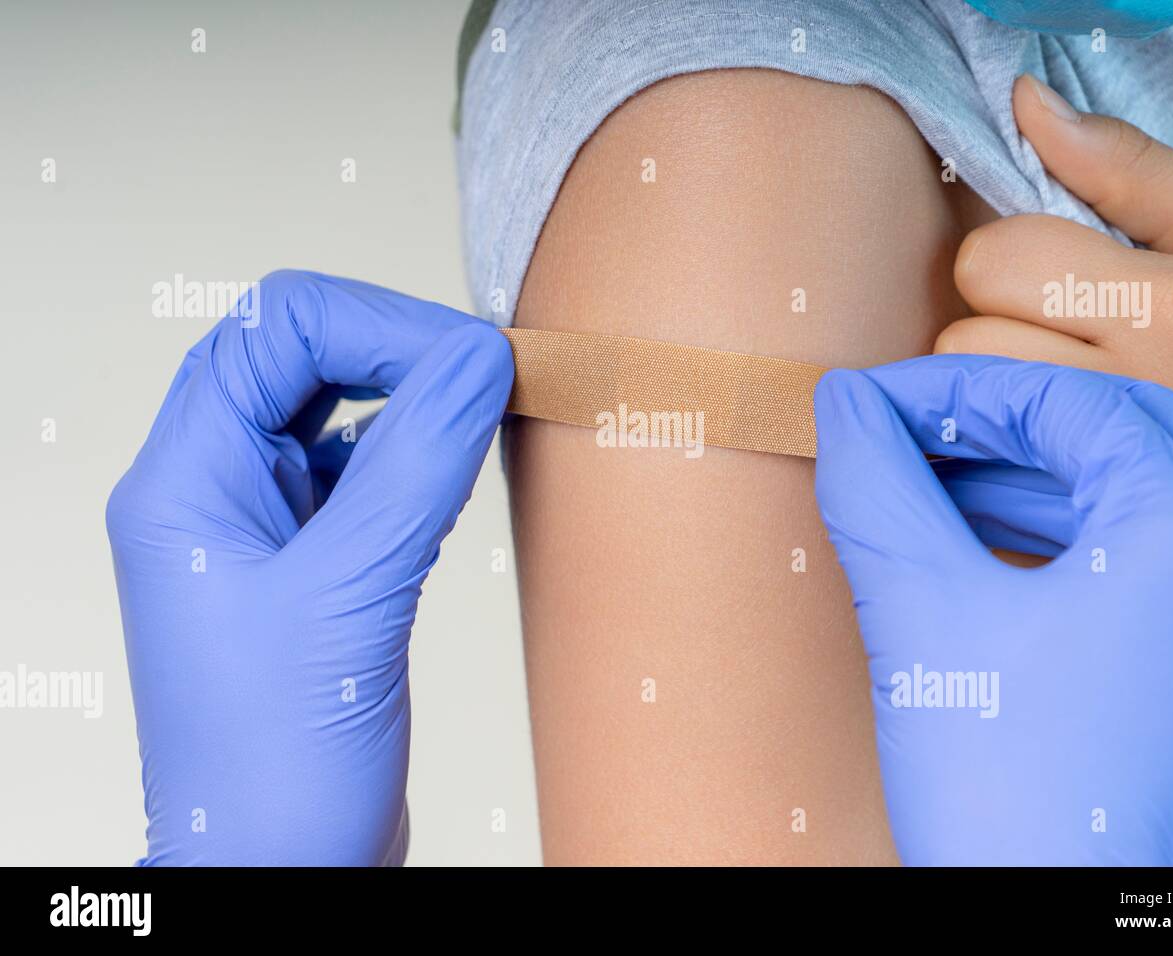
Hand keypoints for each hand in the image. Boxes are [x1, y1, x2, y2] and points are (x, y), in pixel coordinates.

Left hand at [107, 271, 512, 864]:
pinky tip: (457, 466)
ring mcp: (262, 529)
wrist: (283, 872)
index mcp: (186, 485)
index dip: (373, 326)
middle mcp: (214, 493)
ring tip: (480, 407)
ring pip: (332, 409)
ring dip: (408, 395)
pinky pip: (362, 471)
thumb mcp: (350, 601)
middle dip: (394, 348)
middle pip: (298, 356)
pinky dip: (416, 452)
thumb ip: (415, 468)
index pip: (270, 334)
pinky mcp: (311, 565)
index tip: (464, 359)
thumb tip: (474, 359)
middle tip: (482, 372)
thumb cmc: (273, 770)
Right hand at [814, 355, 1172, 864]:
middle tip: (914, 433)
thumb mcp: (922, 621)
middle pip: (1128, 446)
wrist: (1065, 946)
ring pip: (1149, 514)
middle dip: (1008, 430)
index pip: (1078, 408)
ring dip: (1038, 489)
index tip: (880, 403)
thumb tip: (845, 405)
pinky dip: (1080, 552)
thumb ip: (878, 488)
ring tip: (935, 491)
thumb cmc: (1008, 802)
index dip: (966, 393)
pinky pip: (1164, 582)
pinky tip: (996, 556)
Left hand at [936, 74, 1172, 558]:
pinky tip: (1043, 440)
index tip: (1045, 268)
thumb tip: (1027, 105)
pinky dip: (994, 455)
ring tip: (1050, 384)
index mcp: (1166, 311)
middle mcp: (1123, 398)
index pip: (994, 263)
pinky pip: (983, 484)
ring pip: (966, 415)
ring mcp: (1102, 474)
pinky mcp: (1085, 524)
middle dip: (989, 324)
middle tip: (1048, 330)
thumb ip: (1130, 169)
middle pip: (963, 343)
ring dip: (987, 391)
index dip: (1006, 255)